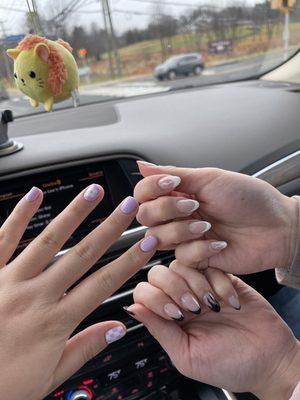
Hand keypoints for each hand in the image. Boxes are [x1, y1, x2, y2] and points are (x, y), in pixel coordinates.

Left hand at [0, 185, 157, 399]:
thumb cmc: (3, 385)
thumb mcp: (50, 376)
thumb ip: (85, 348)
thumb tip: (118, 329)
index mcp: (55, 321)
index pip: (104, 283)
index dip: (130, 261)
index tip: (147, 243)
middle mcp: (36, 296)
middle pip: (83, 254)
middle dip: (110, 227)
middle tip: (128, 206)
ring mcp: (10, 281)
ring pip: (49, 240)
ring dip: (74, 213)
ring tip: (94, 192)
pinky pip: (4, 239)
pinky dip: (19, 215)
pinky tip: (35, 194)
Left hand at [127, 263, 299, 398]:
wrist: (269, 359)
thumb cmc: (228, 364)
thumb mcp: (187, 355)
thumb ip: (159, 330)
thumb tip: (132, 308)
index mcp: (168, 318)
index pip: (144, 292)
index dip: (155, 298)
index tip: (175, 314)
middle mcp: (181, 298)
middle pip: (158, 272)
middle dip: (175, 287)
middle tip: (195, 308)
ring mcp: (201, 285)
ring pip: (181, 264)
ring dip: (196, 284)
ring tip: (213, 305)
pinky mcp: (222, 276)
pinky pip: (209, 264)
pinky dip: (218, 281)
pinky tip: (228, 301)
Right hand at [134, 162, 297, 273]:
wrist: (276, 228)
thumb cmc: (249, 199)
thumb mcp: (211, 179)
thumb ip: (174, 173)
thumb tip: (142, 164)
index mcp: (180, 192)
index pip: (144, 192)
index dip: (150, 189)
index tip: (171, 184)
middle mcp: (178, 214)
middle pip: (145, 216)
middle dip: (166, 210)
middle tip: (194, 206)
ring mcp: (185, 237)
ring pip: (157, 237)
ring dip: (181, 231)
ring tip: (207, 226)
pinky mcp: (195, 258)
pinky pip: (180, 256)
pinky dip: (199, 249)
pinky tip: (219, 243)